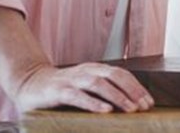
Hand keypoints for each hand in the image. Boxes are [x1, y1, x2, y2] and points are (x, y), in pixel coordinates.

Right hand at [13, 62, 153, 113]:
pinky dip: (93, 103)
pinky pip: (78, 96)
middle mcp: (87, 71)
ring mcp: (73, 79)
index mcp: (96, 69)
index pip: (123, 75)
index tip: (149, 102)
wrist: (30, 84)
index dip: (137, 87)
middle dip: (133, 91)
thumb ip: (103, 92)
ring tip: (131, 109)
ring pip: (100, 84)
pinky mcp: (59, 91)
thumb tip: (128, 105)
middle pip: (116, 76)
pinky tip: (105, 111)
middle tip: (144, 107)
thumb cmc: (62, 89)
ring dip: (118, 96)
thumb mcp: (86, 87)